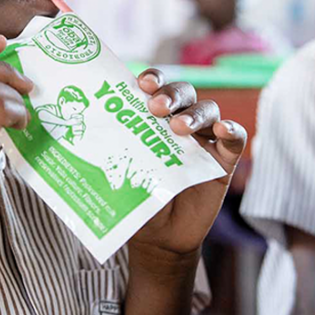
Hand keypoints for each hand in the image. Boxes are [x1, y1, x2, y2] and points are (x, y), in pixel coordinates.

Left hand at [128, 68, 246, 262]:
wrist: (159, 236)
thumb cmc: (136, 199)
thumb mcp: (119, 174)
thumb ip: (111, 155)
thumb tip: (79, 139)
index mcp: (152, 119)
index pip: (156, 87)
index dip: (153, 78)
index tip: (142, 84)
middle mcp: (179, 123)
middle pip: (183, 93)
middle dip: (171, 95)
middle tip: (157, 108)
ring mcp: (203, 140)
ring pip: (208, 111)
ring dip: (195, 114)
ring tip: (180, 128)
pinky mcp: (224, 160)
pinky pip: (235, 139)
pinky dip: (232, 130)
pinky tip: (223, 131)